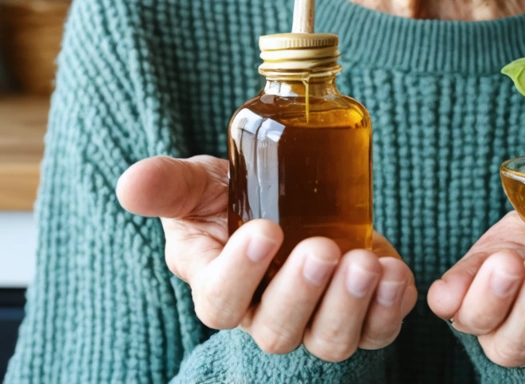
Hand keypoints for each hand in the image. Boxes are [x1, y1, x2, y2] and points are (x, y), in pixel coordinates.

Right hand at [116, 155, 416, 360]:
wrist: (289, 195)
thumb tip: (130, 183)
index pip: (220, 303)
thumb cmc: (233, 197)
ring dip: (351, 306)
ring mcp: (316, 317)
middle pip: (278, 332)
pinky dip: (389, 307)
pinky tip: (395, 273)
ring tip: (365, 263)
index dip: (241, 275)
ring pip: (330, 341)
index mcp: (220, 286)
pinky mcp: (361, 311)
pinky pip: (377, 330)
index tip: (265, 231)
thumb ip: (168, 184)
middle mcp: (266, 313)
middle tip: (323, 249)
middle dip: (302, 294)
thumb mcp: (199, 184)